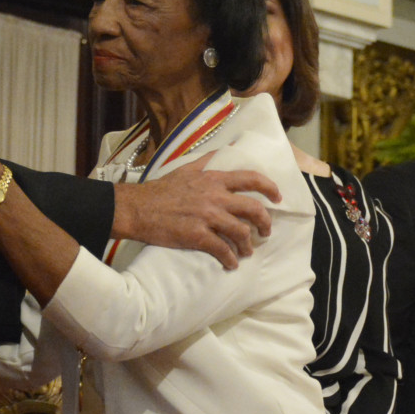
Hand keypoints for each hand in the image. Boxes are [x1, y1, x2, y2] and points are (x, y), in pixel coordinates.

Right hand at [113, 154, 279, 270]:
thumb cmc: (160, 189)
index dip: (269, 187)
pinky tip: (231, 264)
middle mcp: (214, 196)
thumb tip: (227, 149)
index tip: (278, 197)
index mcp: (213, 179)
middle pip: (253, 209)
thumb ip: (208, 160)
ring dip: (247, 245)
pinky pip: (222, 250)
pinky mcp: (197, 236)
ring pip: (241, 232)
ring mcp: (207, 217)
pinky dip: (230, 259)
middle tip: (265, 233)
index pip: (251, 179)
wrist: (136, 208)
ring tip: (246, 252)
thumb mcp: (186, 168)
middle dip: (264, 223)